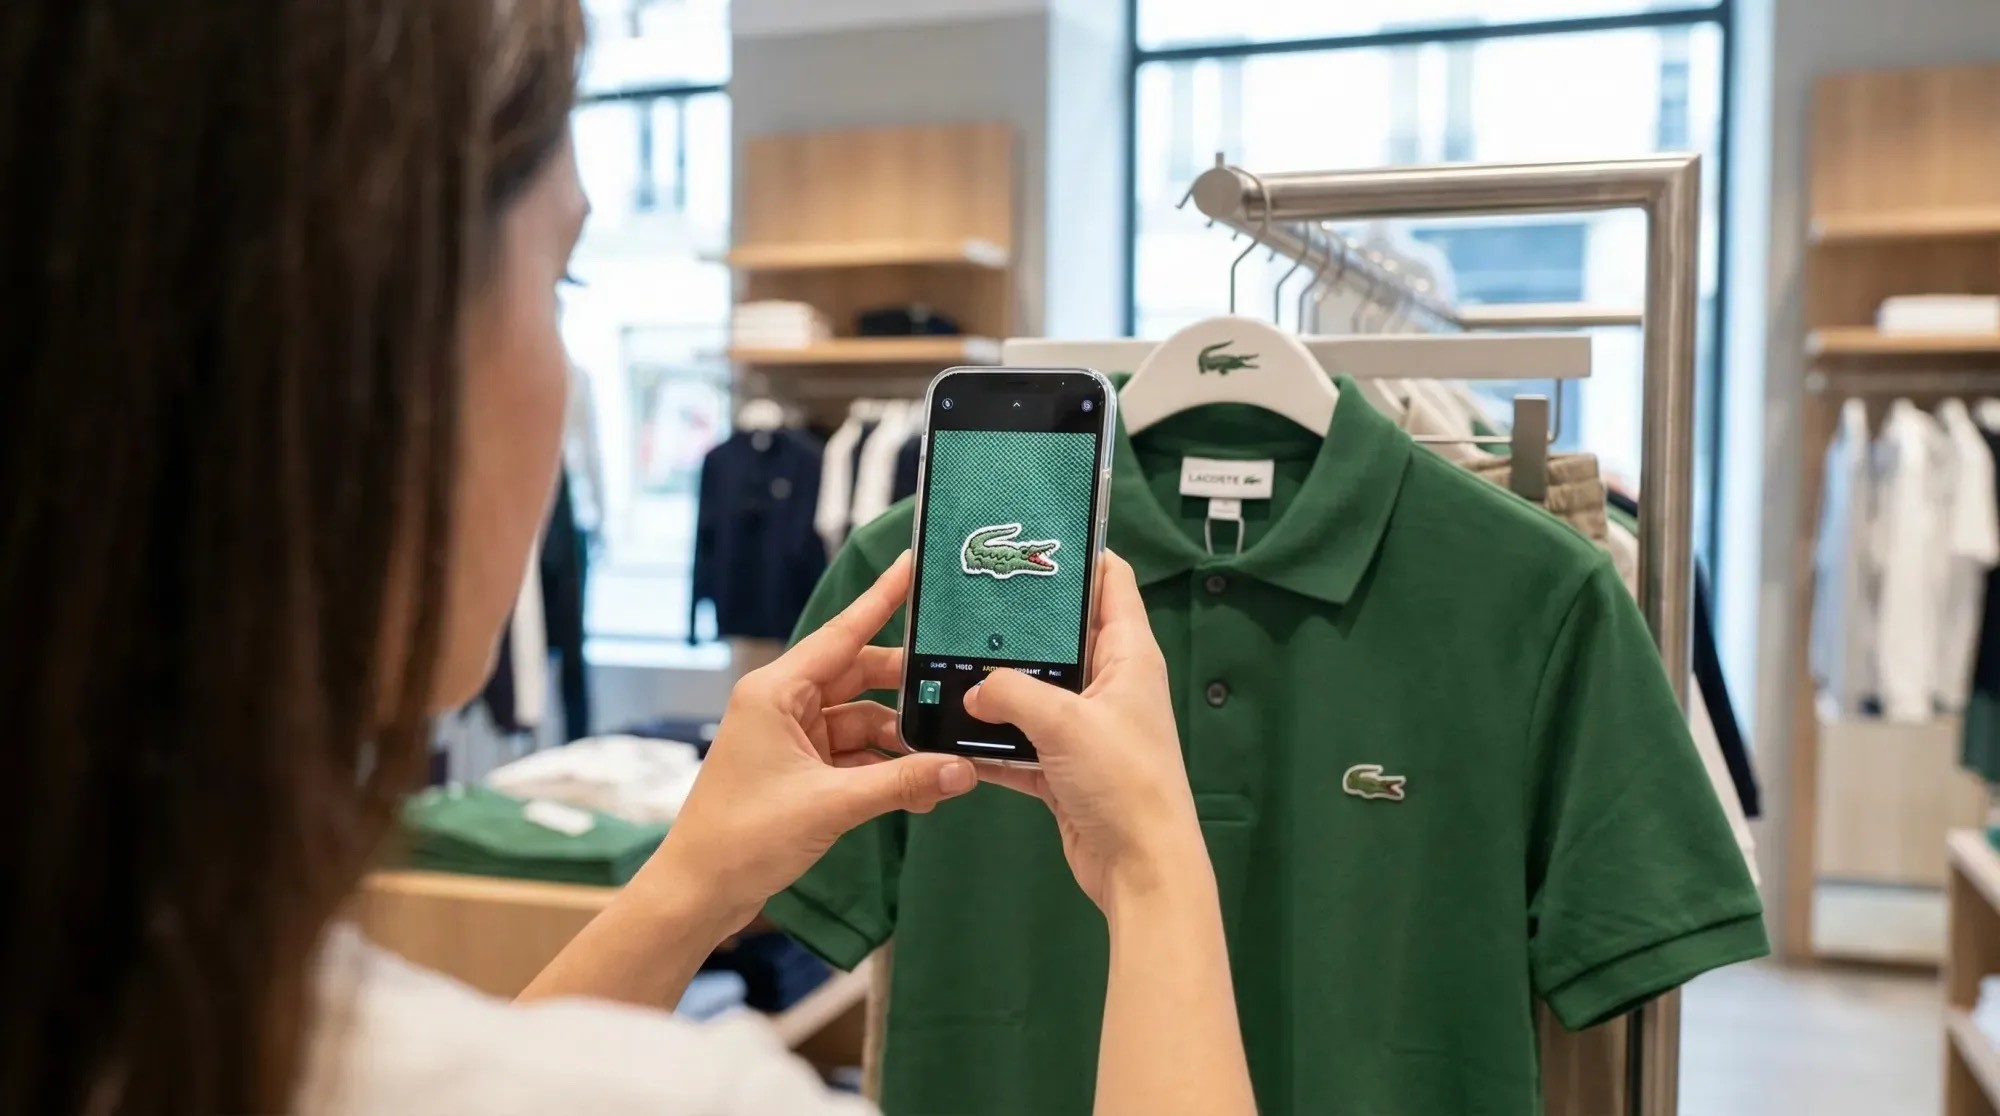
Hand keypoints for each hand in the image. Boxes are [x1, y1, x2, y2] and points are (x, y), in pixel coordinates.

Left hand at [638, 552, 975, 931]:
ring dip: (901, 739)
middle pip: (860, 675)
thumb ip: (903, 783)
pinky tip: (922, 785)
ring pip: (863, 718)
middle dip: (908, 687)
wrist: (700, 891)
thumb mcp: (832, 804)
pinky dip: (885, 767)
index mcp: (776, 691)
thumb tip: (962, 770)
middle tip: (959, 686)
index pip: (843, 632)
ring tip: (947, 757)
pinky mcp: (801, 768)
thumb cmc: (743, 837)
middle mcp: (783, 703)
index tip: (913, 564)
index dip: (882, 598)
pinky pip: (855, 753)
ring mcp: (792, 736)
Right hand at [964, 551, 1206, 911]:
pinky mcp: (1067, 768)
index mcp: (1129, 656)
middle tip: (972, 604)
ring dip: (997, 689)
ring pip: (1035, 692)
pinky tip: (955, 738)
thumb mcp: (1064, 722)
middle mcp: (1111, 685)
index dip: (1079, 555)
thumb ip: (1011, 692)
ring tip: (950, 667)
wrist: (1141, 868)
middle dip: (1019, 625)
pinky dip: (991, 743)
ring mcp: (1088, 728)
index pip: (1111, 582)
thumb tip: (974, 688)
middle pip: (1063, 636)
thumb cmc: (1127, 785)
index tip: (1034, 536)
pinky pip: (1021, 744)